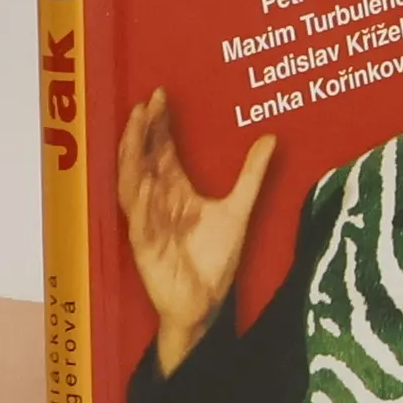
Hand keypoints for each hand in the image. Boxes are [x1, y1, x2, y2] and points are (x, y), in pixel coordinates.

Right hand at [116, 88, 275, 375]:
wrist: (205, 306)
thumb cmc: (214, 260)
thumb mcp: (239, 209)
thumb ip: (252, 174)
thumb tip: (270, 138)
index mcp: (174, 191)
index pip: (161, 150)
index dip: (158, 124)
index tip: (160, 96)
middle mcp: (156, 202)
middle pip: (143, 159)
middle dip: (142, 131)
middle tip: (147, 102)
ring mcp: (148, 224)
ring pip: (132, 183)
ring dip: (132, 156)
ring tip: (135, 127)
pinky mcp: (146, 248)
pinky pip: (140, 221)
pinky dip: (141, 201)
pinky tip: (145, 181)